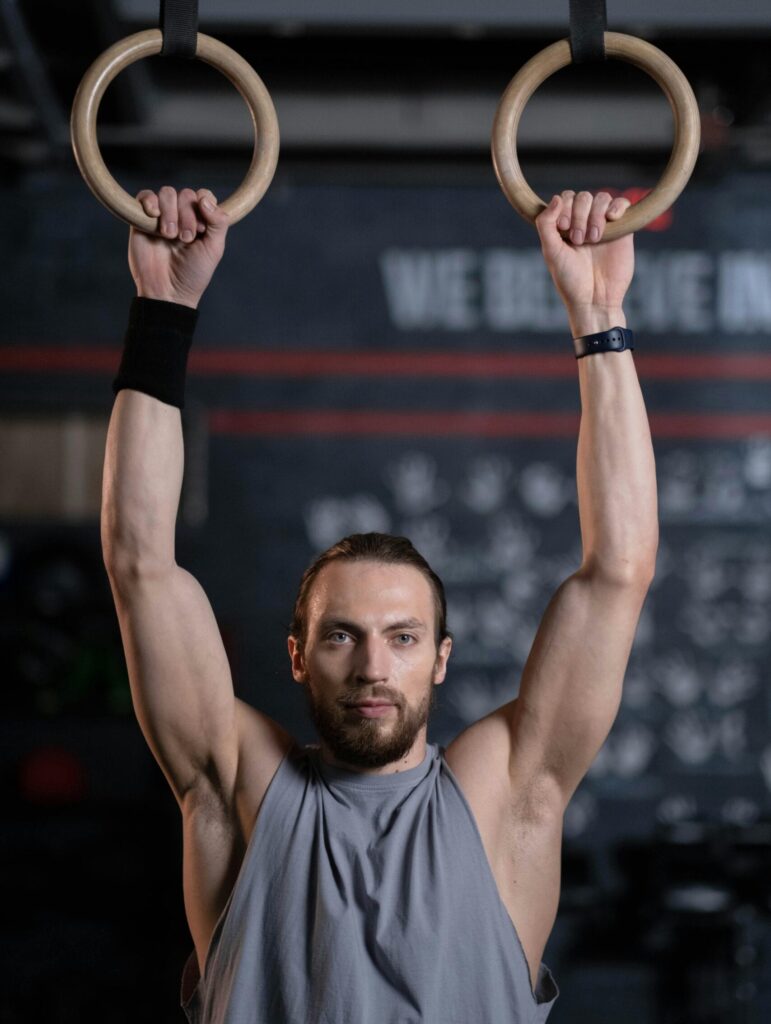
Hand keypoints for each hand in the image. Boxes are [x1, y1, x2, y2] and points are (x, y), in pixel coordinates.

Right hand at [128, 187, 229, 308]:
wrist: (167, 291)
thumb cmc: (193, 274)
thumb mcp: (214, 249)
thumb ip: (218, 223)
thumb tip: (204, 199)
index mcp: (200, 221)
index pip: (204, 196)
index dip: (205, 205)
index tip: (202, 228)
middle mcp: (181, 216)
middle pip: (186, 194)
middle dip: (187, 215)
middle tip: (185, 239)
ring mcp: (162, 217)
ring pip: (167, 193)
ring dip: (170, 212)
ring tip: (169, 235)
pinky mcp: (141, 220)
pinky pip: (144, 196)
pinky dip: (150, 200)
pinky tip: (154, 214)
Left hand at [535, 190, 633, 337]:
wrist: (595, 299)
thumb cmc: (570, 279)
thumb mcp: (551, 252)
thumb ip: (546, 224)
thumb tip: (556, 198)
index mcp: (566, 226)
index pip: (566, 198)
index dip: (565, 207)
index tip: (564, 228)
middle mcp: (584, 222)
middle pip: (583, 197)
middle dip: (579, 215)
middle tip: (579, 241)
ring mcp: (604, 225)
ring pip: (602, 198)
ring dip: (595, 215)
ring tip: (594, 239)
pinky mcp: (623, 230)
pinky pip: (623, 204)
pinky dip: (618, 206)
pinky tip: (612, 218)